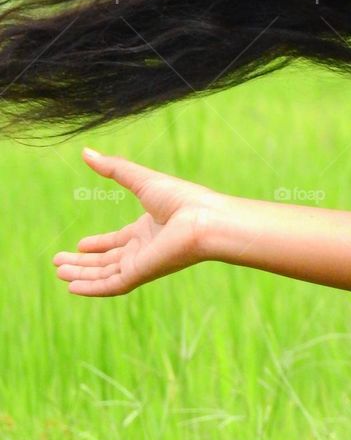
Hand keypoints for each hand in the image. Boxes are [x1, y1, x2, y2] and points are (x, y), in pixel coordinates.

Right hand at [52, 147, 224, 296]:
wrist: (204, 220)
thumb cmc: (181, 198)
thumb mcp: (142, 179)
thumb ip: (114, 168)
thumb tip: (86, 152)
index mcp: (148, 230)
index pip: (118, 242)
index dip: (98, 245)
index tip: (80, 245)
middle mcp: (144, 249)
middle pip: (107, 260)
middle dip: (83, 263)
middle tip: (58, 262)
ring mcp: (141, 263)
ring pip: (105, 274)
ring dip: (81, 274)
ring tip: (58, 271)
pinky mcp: (140, 274)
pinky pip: (110, 286)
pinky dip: (91, 288)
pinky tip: (71, 287)